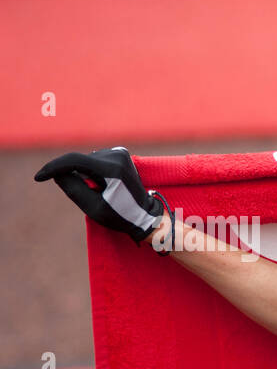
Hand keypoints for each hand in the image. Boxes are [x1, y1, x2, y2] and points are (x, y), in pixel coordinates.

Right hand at [34, 147, 165, 244]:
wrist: (145, 215)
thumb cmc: (120, 215)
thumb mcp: (93, 207)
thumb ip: (72, 188)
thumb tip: (57, 171)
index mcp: (112, 169)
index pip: (74, 161)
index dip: (53, 168)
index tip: (39, 178)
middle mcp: (116, 156)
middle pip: (80, 162)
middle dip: (75, 176)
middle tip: (91, 195)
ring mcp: (120, 153)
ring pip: (87, 161)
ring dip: (86, 175)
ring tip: (104, 192)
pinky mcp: (121, 154)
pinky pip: (95, 161)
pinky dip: (94, 171)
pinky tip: (107, 185)